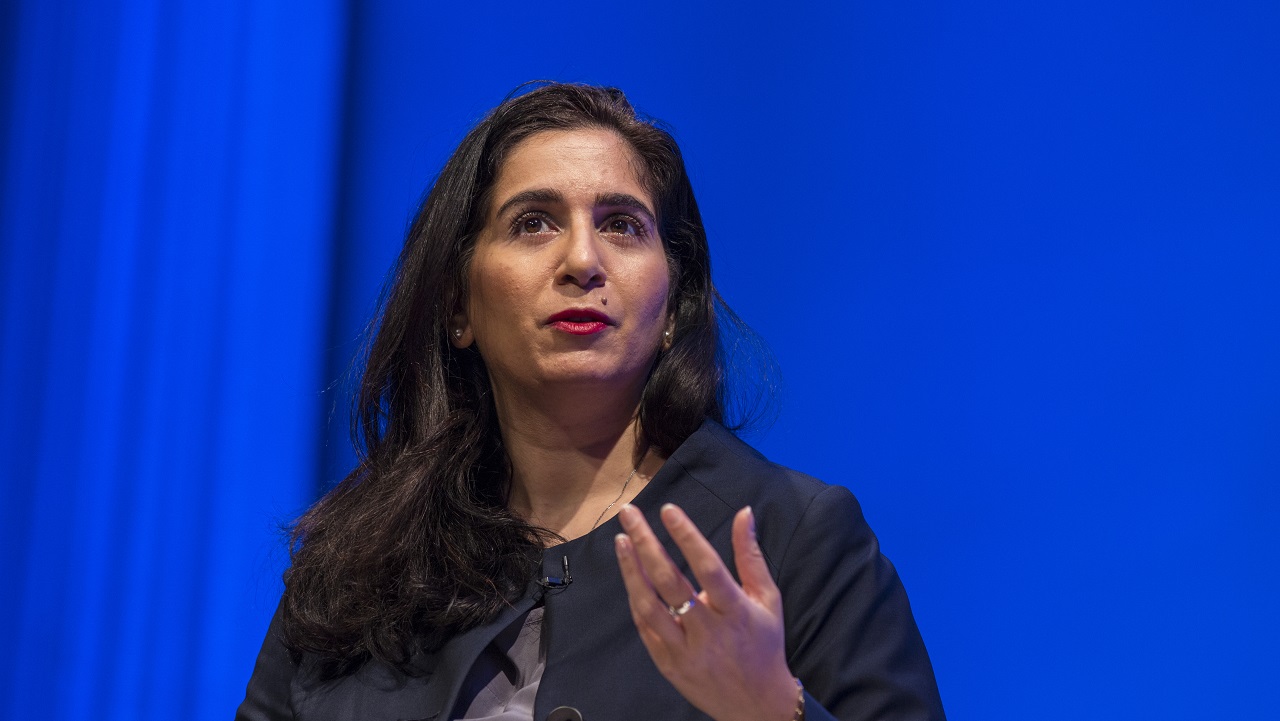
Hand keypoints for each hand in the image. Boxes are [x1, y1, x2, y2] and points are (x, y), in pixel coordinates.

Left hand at [614, 503, 798, 720]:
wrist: (756, 704)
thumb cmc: (764, 644)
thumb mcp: (767, 598)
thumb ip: (751, 555)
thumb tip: (743, 513)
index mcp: (736, 611)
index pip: (708, 567)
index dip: (687, 536)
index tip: (668, 510)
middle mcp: (709, 631)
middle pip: (671, 582)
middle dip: (646, 543)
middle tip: (629, 514)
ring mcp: (685, 650)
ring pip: (650, 607)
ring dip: (631, 571)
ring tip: (621, 541)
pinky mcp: (669, 665)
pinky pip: (645, 628)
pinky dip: (636, 599)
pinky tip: (630, 575)